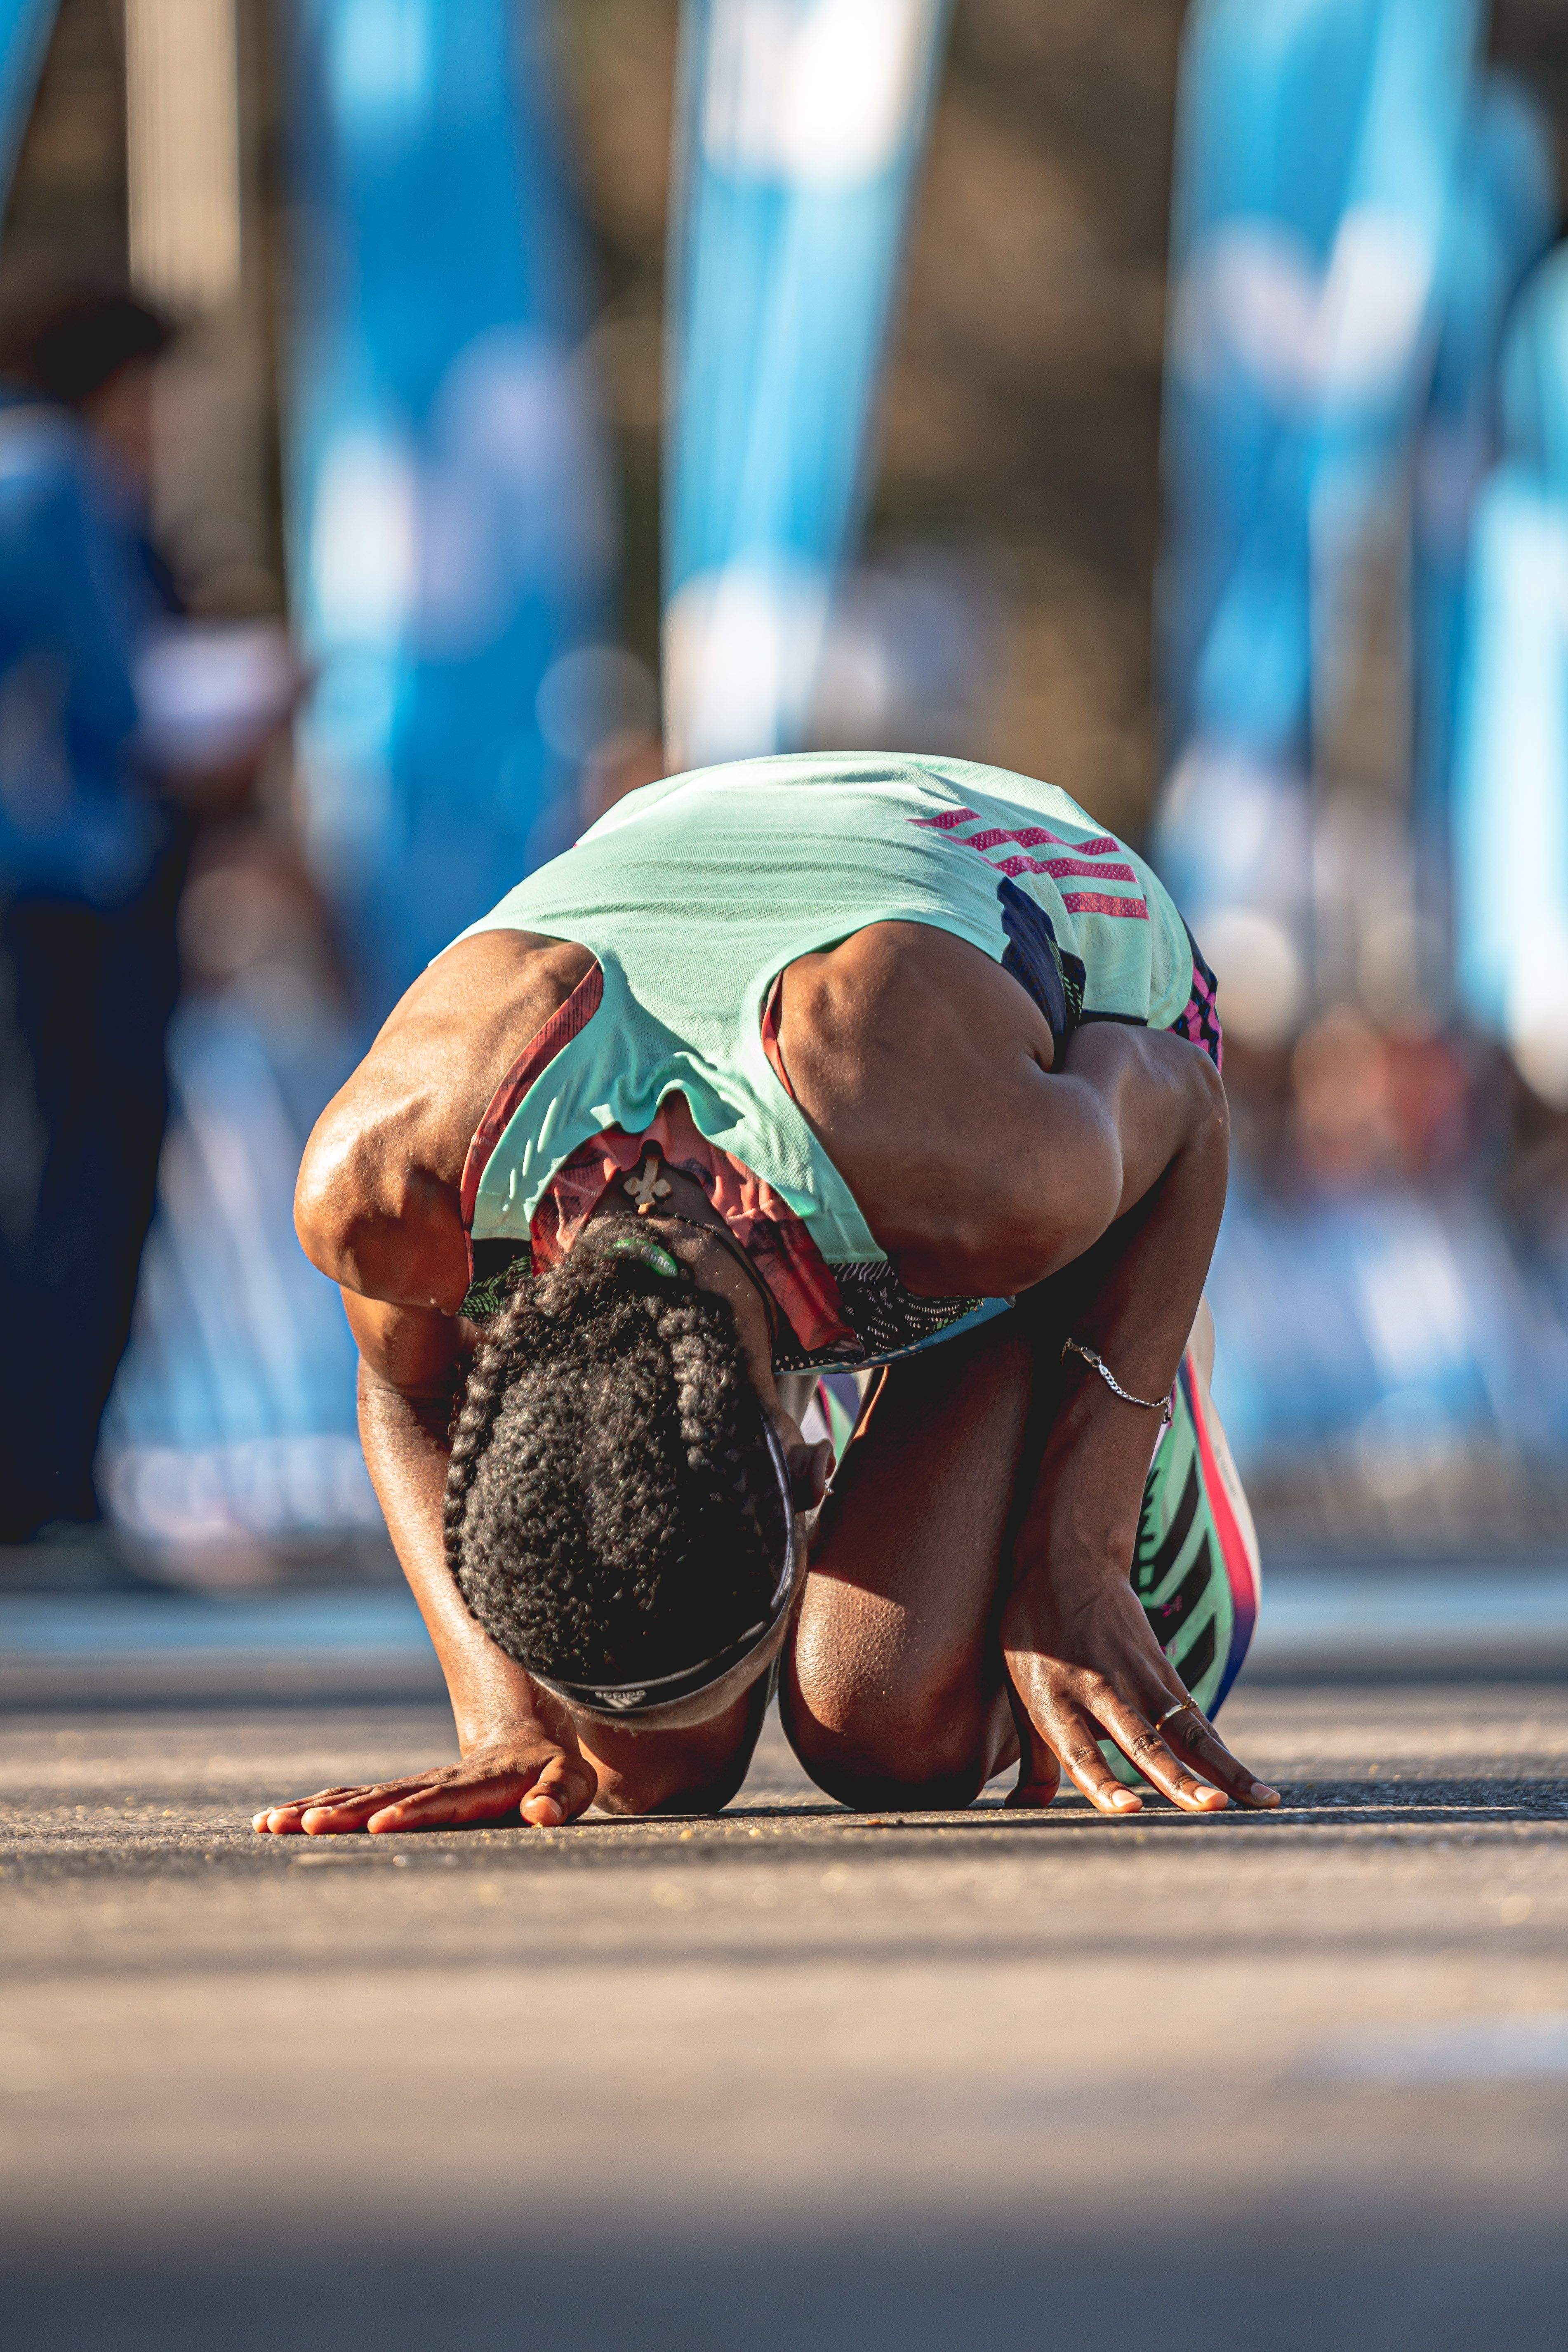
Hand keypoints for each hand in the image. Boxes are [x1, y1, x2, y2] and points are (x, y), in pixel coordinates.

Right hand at [251, 1729, 597, 1834]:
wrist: (527, 1737)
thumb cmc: (554, 1772)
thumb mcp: (571, 1783)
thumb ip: (559, 1797)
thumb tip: (542, 1814)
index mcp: (479, 1784)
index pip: (445, 1800)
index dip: (415, 1812)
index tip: (383, 1825)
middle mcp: (436, 1781)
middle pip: (387, 1797)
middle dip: (347, 1814)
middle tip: (308, 1826)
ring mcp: (410, 1785)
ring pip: (357, 1795)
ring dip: (314, 1810)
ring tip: (271, 1824)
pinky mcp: (392, 1792)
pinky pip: (348, 1797)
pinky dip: (309, 1807)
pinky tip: (271, 1821)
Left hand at [1001, 1570, 1279, 1816]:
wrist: (1068, 1563)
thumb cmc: (1034, 1638)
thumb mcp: (1021, 1691)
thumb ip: (1034, 1760)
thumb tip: (1021, 1809)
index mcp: (1052, 1699)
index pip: (1078, 1749)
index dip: (1101, 1781)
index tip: (1129, 1809)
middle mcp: (1098, 1689)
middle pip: (1142, 1740)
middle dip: (1177, 1778)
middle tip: (1211, 1807)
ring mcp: (1136, 1677)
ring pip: (1184, 1729)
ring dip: (1222, 1766)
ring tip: (1259, 1798)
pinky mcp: (1162, 1670)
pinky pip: (1194, 1716)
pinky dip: (1219, 1749)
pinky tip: (1246, 1782)